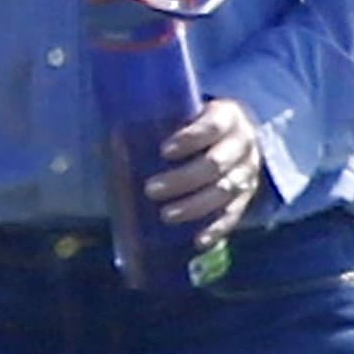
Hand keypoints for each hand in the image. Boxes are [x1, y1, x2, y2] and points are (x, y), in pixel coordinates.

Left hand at [145, 98, 261, 249]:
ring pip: (225, 191)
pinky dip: (216, 228)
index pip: (213, 126)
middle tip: (151, 189)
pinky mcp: (247, 196)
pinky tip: (198, 240)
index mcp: (228, 115)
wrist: (235, 134)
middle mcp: (243, 144)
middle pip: (216, 163)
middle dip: (184, 179)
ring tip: (166, 215)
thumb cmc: (197, 122)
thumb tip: (105, 143)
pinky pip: (234, 214)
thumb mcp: (185, 113)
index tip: (163, 151)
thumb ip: (157, 123)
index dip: (190, 139)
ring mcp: (248, 171)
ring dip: (195, 206)